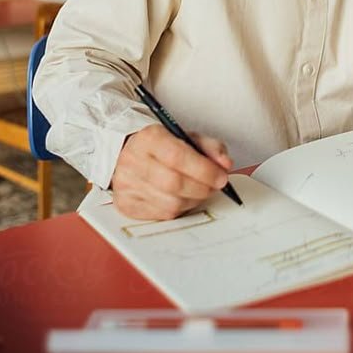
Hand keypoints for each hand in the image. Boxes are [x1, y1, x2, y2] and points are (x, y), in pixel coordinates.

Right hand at [111, 124, 233, 219]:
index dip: (204, 169)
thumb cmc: (162, 147)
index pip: (177, 156)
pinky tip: (184, 198)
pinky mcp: (127, 205)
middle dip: (202, 188)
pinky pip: (162, 215)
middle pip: (174, 183)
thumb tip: (225, 164)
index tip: (221, 176)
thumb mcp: (186, 137)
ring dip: (193, 200)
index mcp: (149, 138)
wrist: (129, 155)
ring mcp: (127, 185)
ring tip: (200, 191)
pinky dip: (180, 209)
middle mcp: (134, 161)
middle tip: (216, 186)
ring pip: (170, 202)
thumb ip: (209, 147)